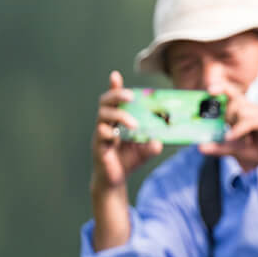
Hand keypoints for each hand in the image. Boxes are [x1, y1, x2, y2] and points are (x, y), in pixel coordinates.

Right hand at [91, 71, 161, 192]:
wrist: (115, 181)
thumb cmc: (128, 160)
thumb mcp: (145, 151)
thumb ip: (152, 145)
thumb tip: (159, 142)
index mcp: (117, 121)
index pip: (114, 100)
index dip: (114, 87)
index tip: (115, 75)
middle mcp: (106, 124)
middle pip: (105, 103)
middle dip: (116, 94)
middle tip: (130, 96)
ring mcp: (100, 135)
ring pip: (102, 116)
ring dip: (119, 116)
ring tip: (134, 124)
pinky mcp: (98, 147)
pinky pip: (100, 135)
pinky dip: (109, 133)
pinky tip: (116, 137)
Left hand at [198, 84, 257, 170]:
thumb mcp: (234, 149)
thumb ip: (218, 147)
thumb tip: (200, 147)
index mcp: (249, 111)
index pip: (234, 94)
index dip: (223, 88)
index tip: (210, 91)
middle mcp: (257, 109)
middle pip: (235, 103)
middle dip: (227, 117)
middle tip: (228, 133)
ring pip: (242, 110)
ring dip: (235, 125)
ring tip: (237, 139)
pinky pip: (249, 121)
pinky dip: (238, 130)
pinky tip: (231, 138)